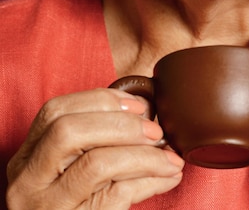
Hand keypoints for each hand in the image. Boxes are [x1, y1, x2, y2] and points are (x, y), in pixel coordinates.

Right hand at [6, 88, 183, 209]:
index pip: (54, 111)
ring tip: (171, 157)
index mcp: (27, 158)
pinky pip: (116, 197)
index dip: (99, 99)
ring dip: (143, 155)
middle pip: (69, 132)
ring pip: (96, 164)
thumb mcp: (66, 170)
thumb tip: (144, 111)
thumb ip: (92, 139)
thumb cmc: (73, 203)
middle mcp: (29, 181)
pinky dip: (149, 182)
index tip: (137, 104)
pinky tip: (168, 177)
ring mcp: (49, 207)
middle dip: (121, 124)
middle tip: (156, 131)